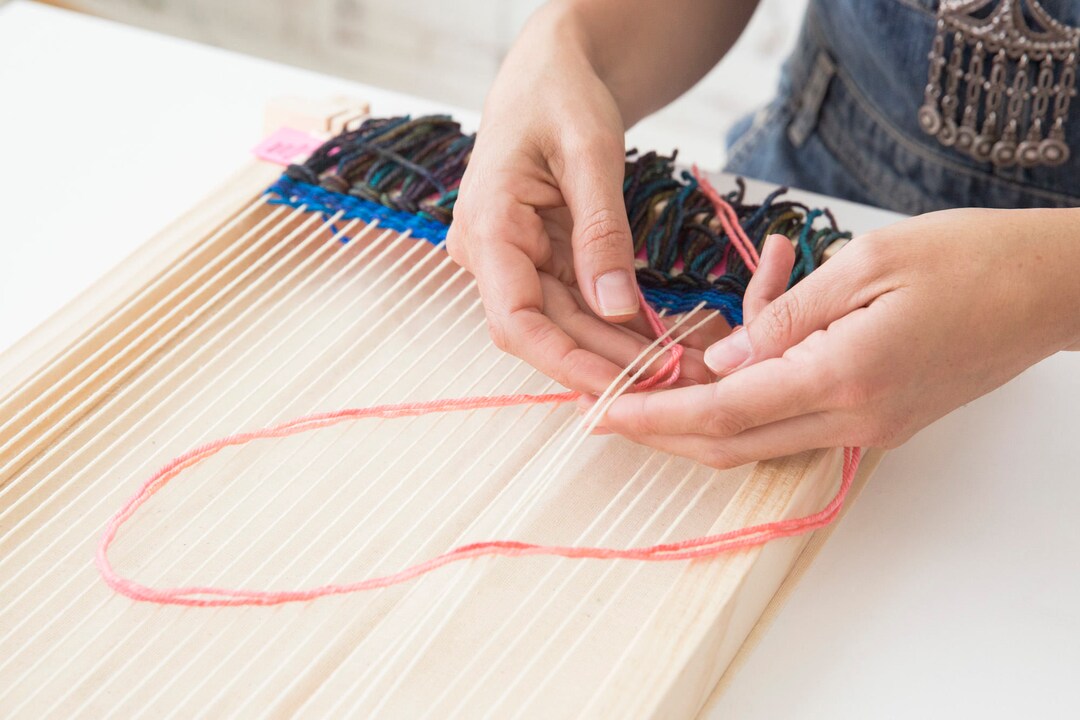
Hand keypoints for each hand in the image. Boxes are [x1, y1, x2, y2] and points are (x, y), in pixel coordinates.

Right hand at [445, 2, 752, 393]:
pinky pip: (574, 302)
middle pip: (545, 329)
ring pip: (562, 323)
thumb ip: (601, 232)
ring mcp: (512, 259)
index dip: (567, 362)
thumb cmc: (560, 94)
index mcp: (487, 226)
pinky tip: (655, 343)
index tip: (620, 387)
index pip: (516, 320)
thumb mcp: (589, 152)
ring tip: (672, 369)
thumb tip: (616, 307)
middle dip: (605, 361)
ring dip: (614, 349)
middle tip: (671, 383)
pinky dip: (614, 323)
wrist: (549, 71)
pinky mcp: (537, 259)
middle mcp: (489, 253)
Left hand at [598, 208, 1079, 466]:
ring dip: (710, 402)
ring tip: (696, 336)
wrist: (1049, 288)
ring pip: (761, 436)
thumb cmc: (969, 258)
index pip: (723, 413)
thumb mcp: (865, 263)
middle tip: (613, 404)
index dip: (656, 417)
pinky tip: (764, 322)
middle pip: (732, 443)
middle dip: (665, 429)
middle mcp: (853, 418)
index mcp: (842, 376)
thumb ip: (785, 316)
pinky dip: (760, 385)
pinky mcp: (879, 420)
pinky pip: (798, 416)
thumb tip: (723, 360)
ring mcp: (869, 428)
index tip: (604, 415)